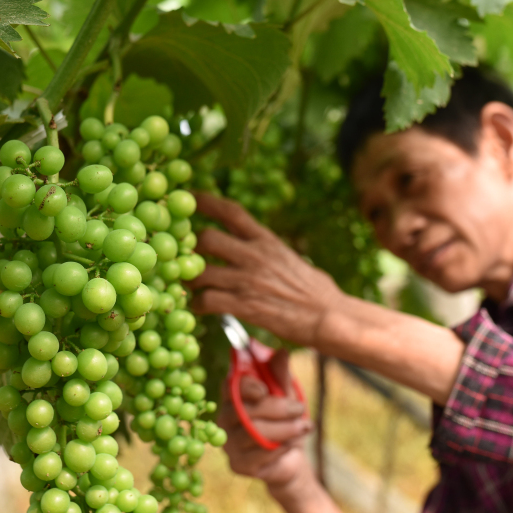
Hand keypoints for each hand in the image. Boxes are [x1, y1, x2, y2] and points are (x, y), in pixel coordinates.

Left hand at [190, 193, 346, 350]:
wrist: (330, 316)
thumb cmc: (316, 291)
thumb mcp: (290, 258)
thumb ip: (269, 250)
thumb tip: (259, 248)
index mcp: (267, 240)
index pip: (231, 212)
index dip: (206, 201)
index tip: (189, 196)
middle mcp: (254, 256)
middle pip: (207, 238)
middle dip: (190, 247)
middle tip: (183, 255)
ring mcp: (248, 281)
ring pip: (201, 272)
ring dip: (189, 279)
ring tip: (188, 285)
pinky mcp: (244, 306)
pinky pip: (207, 301)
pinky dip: (198, 305)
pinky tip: (199, 307)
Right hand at [219, 348, 314, 495]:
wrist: (291, 456)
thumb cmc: (285, 418)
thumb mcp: (287, 392)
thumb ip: (281, 374)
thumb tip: (281, 352)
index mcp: (233, 395)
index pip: (231, 386)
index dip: (245, 386)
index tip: (264, 389)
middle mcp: (225, 418)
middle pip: (244, 411)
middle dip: (276, 408)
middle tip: (300, 408)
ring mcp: (229, 443)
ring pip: (254, 433)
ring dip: (284, 429)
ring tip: (304, 426)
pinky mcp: (238, 465)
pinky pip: (258, 454)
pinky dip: (280, 449)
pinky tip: (291, 445)